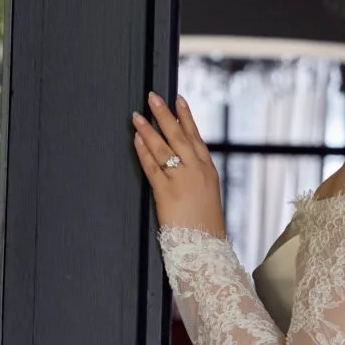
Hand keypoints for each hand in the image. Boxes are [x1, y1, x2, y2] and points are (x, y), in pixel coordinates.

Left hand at [132, 92, 225, 236]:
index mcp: (208, 170)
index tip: (178, 100)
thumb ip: (197, 175)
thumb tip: (183, 160)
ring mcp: (182, 180)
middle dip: (165, 114)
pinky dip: (143, 151)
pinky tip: (136, 139)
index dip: (186, 117)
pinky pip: (152, 167)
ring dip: (149, 129)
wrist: (206, 246)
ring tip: (137, 115)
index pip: (195, 137)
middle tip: (153, 97)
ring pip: (163, 148)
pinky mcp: (167, 192)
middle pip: (178, 136)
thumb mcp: (208, 194)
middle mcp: (196, 171)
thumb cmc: (206, 224)